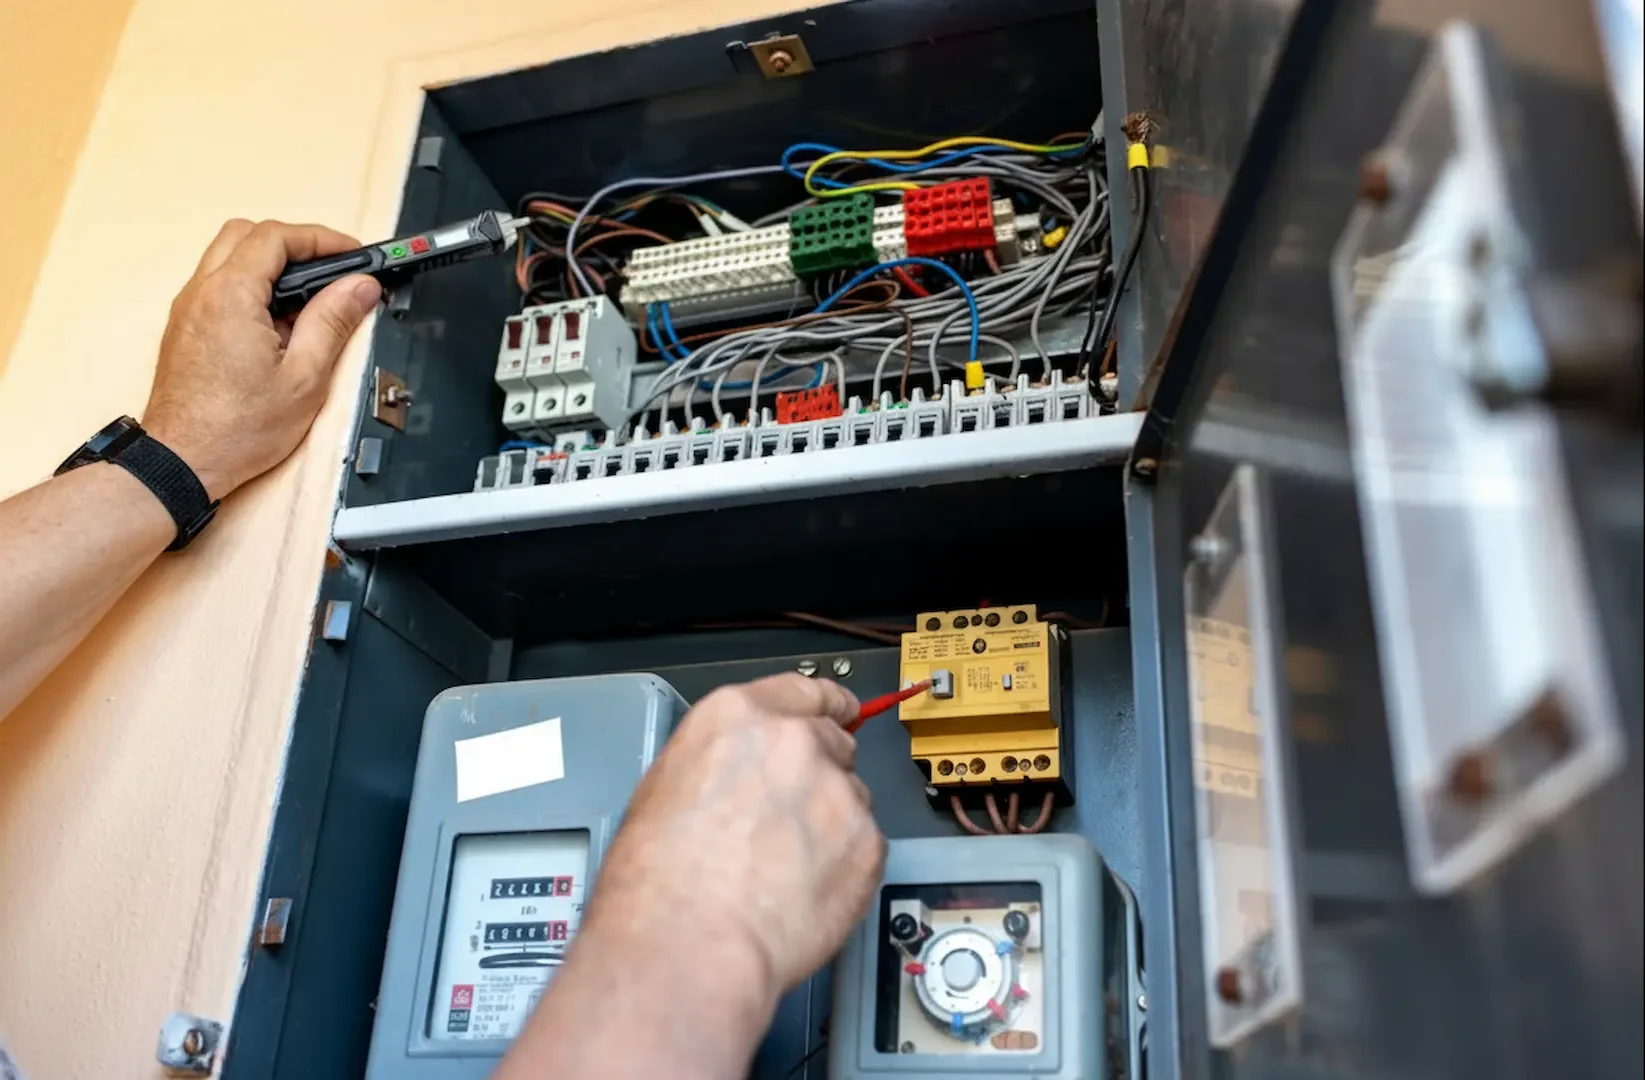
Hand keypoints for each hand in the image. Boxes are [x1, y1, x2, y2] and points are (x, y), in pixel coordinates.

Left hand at [142, 219, 382, 500]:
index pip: (276, 237)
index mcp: (231, 296)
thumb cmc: (237, 429)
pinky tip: (276, 319)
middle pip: (247, 234)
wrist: (183, 460)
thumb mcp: (304, 377)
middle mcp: (202, 292)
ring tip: (307, 296)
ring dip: (269, 261)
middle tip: (330, 266)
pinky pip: (217, 282)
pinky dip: (249, 283)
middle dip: (293, 242)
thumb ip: (333, 321)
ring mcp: (188, 308)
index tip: (352, 254)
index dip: (320, 238)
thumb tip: (359, 286)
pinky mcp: (185, 326)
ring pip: (228, 255)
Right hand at [586, 674, 885, 999]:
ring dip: (831, 824)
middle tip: (794, 818)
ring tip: (786, 869)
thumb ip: (724, 760)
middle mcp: (795, 741)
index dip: (828, 703)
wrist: (690, 942)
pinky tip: (804, 891)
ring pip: (851, 798)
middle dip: (820, 775)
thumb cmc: (659, 881)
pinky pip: (865, 847)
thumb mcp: (666, 787)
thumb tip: (744, 774)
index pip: (804, 689)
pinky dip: (844, 867)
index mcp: (738, 716)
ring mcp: (837, 790)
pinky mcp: (868, 843)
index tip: (841, 711)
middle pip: (833, 743)